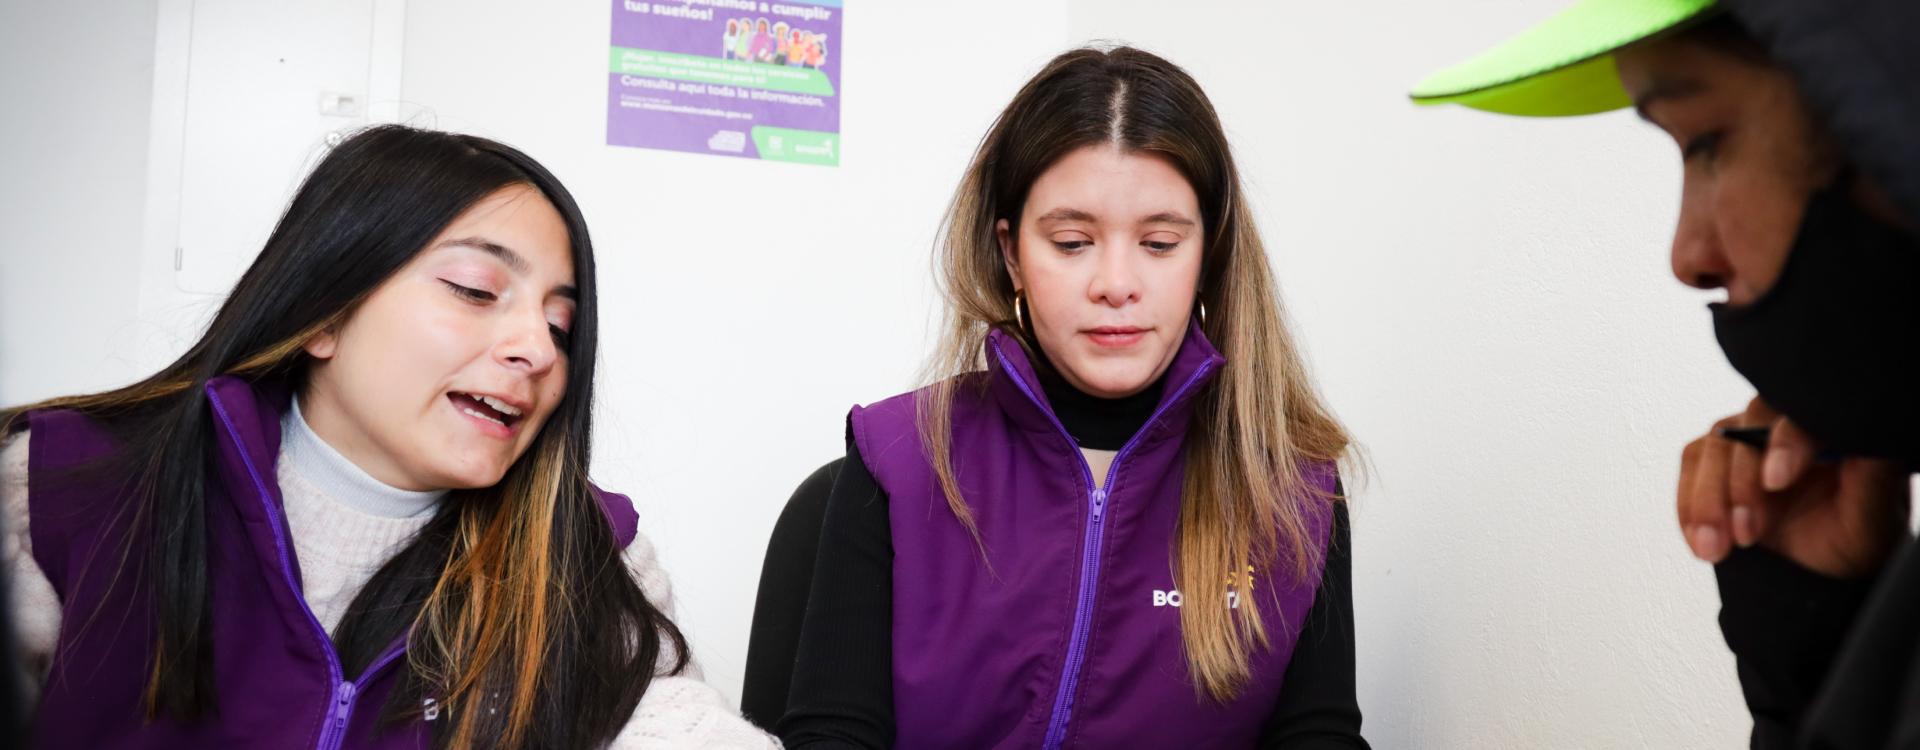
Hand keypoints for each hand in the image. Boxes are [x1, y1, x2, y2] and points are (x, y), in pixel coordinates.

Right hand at [1677, 397, 1911, 577]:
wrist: (1819, 566)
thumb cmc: (1854, 538)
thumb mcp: (1872, 518)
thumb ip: (1872, 480)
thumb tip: (1866, 442)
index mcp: (1830, 427)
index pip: (1803, 416)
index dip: (1786, 443)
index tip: (1776, 482)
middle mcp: (1784, 422)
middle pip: (1748, 428)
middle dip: (1740, 484)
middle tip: (1746, 534)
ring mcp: (1746, 436)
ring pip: (1712, 449)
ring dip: (1708, 502)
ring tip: (1716, 549)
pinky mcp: (1714, 458)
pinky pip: (1690, 470)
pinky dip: (1689, 508)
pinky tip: (1702, 543)